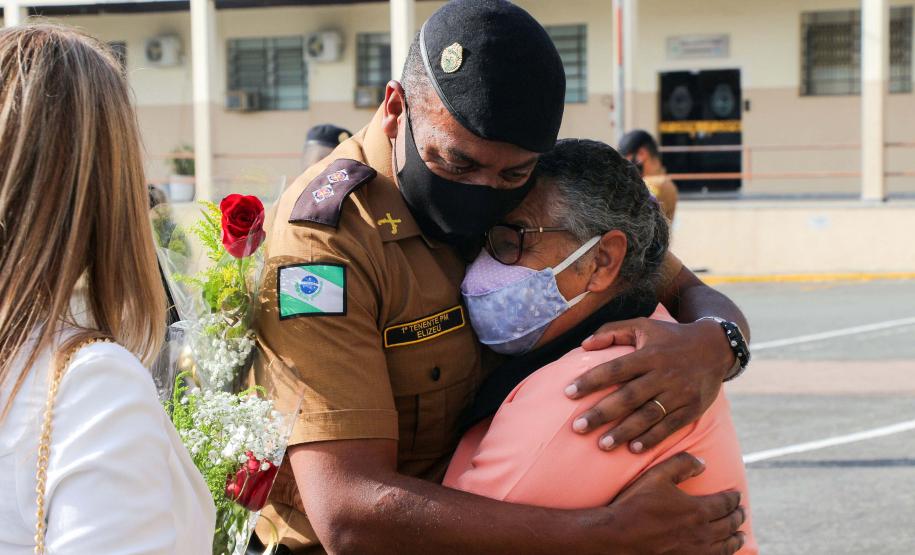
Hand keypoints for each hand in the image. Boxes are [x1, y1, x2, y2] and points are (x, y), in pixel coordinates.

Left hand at [565, 318, 733, 452]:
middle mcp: (664, 374)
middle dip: (602, 413)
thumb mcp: (643, 325)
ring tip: (602, 445)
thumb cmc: (669, 337)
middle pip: (628, 396)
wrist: (715, 347)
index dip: (591, 380)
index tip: (567, 393)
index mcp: (649, 354)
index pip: (615, 368)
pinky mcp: (692, 408)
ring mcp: (680, 393)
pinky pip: (670, 427)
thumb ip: (612, 331)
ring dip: (624, 432)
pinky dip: (651, 439)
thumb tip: (583, 345)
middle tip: (578, 428)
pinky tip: (633, 449)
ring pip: (648, 415)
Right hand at [605, 453, 744, 554]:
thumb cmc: (636, 504)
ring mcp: (695, 551)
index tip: (736, 494)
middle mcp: (701, 532)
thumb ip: (681, 464)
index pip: (725, 503)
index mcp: (697, 509)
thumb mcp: (657, 476)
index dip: (733, 498)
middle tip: (741, 512)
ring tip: (740, 536)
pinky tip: (722, 552)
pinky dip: (723, 554)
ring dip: (735, 539)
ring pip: (725, 546)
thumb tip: (703, 463)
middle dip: (738, 517)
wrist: (620, 535)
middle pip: (729, 524)